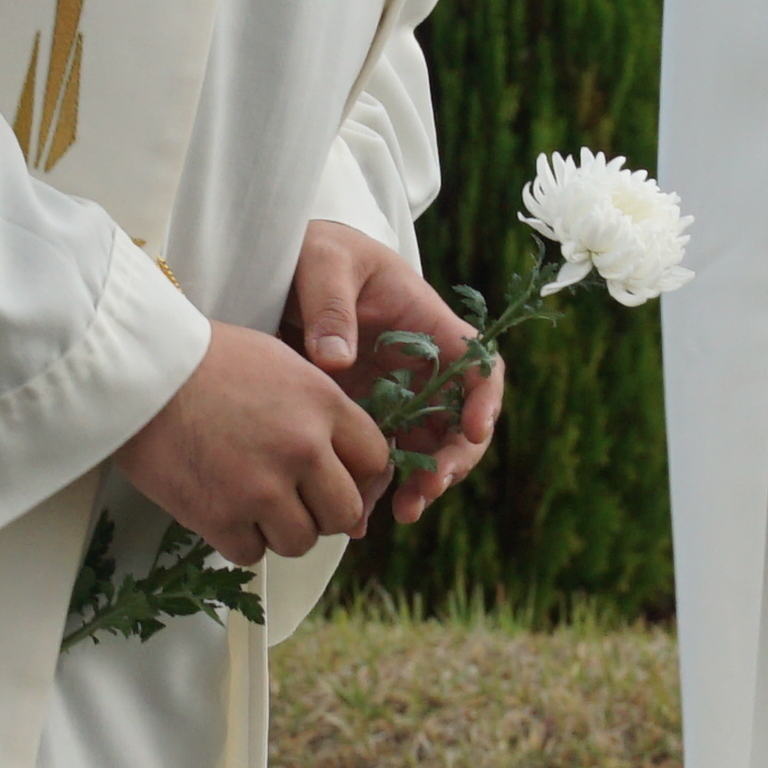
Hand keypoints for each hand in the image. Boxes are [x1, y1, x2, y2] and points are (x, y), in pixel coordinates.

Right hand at [121, 316, 389, 565]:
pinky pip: (251, 554)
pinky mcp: (220, 516)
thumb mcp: (282, 363)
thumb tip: (341, 461)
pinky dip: (238, 540)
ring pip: (302, 541)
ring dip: (280, 530)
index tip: (337, 478)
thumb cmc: (204, 359)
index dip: (359, 476)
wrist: (139, 370)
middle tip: (296, 500)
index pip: (376, 461)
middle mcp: (303, 449)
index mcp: (324, 405)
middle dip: (323, 511)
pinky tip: (222, 509)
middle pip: (346, 513)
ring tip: (253, 504)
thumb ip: (320, 410)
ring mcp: (263, 487)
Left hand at [291, 219, 503, 528]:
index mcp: (427, 323)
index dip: (484, 400)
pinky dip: (372, 489)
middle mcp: (420, 366)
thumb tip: (336, 362)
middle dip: (452, 459)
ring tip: (399, 513)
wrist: (283, 262)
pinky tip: (357, 518)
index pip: (477, 364)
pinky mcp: (361, 415)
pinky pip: (376, 459)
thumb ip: (330, 306)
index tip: (472, 430)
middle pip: (457, 421)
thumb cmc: (317, 249)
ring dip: (418, 483)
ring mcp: (393, 394)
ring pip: (421, 450)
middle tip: (428, 489)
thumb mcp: (323, 261)